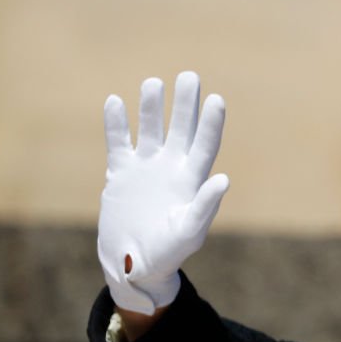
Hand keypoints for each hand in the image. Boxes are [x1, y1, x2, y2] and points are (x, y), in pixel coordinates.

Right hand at [98, 71, 228, 314]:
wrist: (134, 265)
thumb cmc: (167, 254)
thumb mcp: (188, 233)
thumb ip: (204, 207)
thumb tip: (224, 179)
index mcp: (191, 182)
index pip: (204, 145)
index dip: (210, 123)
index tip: (216, 99)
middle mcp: (171, 169)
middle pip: (181, 130)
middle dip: (184, 105)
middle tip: (189, 76)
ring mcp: (146, 169)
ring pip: (150, 130)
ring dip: (152, 108)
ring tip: (153, 83)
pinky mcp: (120, 174)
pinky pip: (119, 143)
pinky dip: (117, 124)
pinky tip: (116, 102)